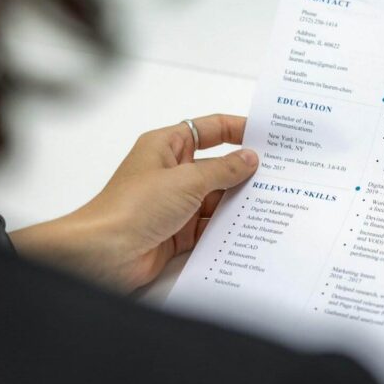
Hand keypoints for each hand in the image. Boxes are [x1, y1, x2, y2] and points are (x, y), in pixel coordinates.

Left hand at [10, 114, 257, 291]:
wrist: (104, 254)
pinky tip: (251, 228)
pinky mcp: (178, 232)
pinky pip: (210, 226)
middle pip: (217, 166)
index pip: (209, 130)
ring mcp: (175, 204)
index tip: (267, 134)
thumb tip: (249, 158)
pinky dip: (227, 227)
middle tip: (279, 173)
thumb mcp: (186, 180)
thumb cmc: (132, 207)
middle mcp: (171, 172)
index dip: (237, 129)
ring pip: (216, 198)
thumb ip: (222, 169)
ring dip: (238, 202)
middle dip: (244, 171)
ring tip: (272, 201)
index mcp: (167, 147)